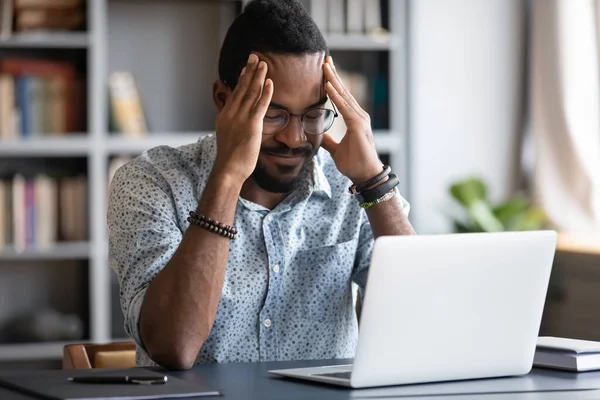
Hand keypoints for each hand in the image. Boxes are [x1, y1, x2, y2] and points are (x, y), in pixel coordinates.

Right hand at [212, 54, 273, 184]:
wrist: (228, 169)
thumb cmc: (230, 159)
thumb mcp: (228, 138)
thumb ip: (233, 126)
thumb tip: (239, 124)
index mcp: (225, 116)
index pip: (235, 93)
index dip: (241, 79)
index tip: (246, 68)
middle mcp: (231, 114)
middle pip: (242, 88)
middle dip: (249, 71)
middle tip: (254, 57)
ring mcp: (240, 118)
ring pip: (250, 93)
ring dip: (258, 77)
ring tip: (263, 64)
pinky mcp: (251, 125)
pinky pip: (260, 105)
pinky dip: (265, 92)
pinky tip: (269, 82)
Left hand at [321, 56, 382, 184]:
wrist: (365, 175)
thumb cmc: (354, 163)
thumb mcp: (335, 149)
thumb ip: (328, 140)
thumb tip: (319, 134)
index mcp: (353, 119)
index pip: (341, 97)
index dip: (333, 83)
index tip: (325, 70)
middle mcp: (358, 115)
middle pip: (343, 91)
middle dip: (333, 75)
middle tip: (325, 59)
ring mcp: (360, 119)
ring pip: (344, 96)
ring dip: (333, 80)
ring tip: (324, 66)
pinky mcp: (358, 126)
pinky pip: (344, 108)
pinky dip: (335, 96)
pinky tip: (328, 86)